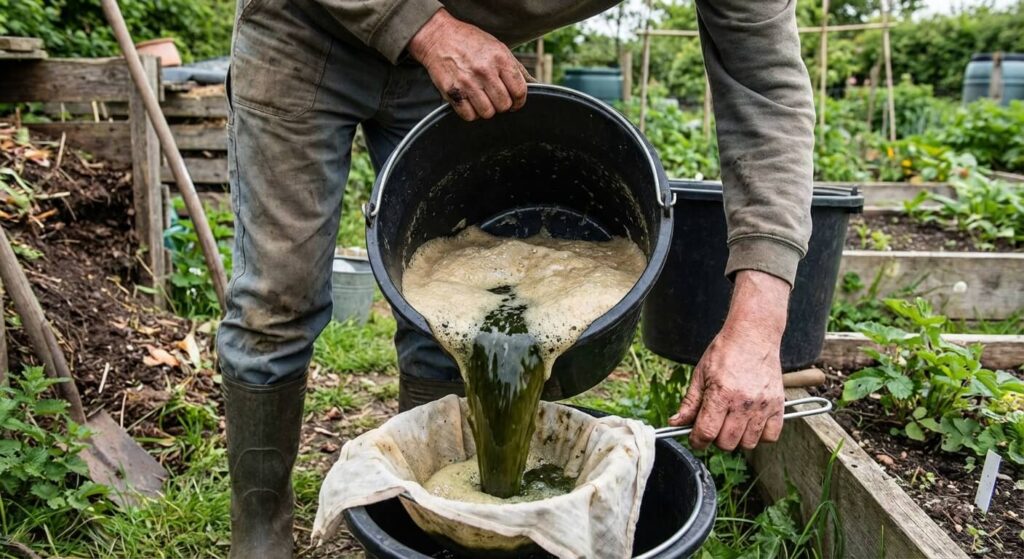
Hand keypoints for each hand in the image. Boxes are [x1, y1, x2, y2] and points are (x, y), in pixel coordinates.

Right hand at [408, 9, 528, 120]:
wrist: (438, 36)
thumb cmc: (469, 41)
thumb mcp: (497, 46)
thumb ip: (514, 67)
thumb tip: (533, 84)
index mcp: (499, 58)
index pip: (519, 91)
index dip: (520, 101)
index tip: (515, 102)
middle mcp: (484, 71)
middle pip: (504, 105)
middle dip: (502, 105)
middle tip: (496, 98)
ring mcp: (467, 82)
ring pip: (488, 113)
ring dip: (487, 110)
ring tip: (482, 99)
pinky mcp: (452, 92)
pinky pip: (469, 116)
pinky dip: (471, 113)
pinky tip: (470, 102)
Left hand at [669, 270, 789, 450]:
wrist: (753, 335)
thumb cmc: (725, 352)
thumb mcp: (700, 374)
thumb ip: (690, 402)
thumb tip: (675, 423)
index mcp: (721, 393)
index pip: (706, 432)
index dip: (697, 440)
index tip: (696, 438)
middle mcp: (743, 402)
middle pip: (726, 442)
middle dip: (715, 439)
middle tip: (714, 425)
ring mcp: (763, 405)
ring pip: (748, 443)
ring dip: (737, 439)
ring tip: (732, 423)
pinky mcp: (778, 405)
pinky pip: (770, 436)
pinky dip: (759, 435)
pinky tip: (751, 423)